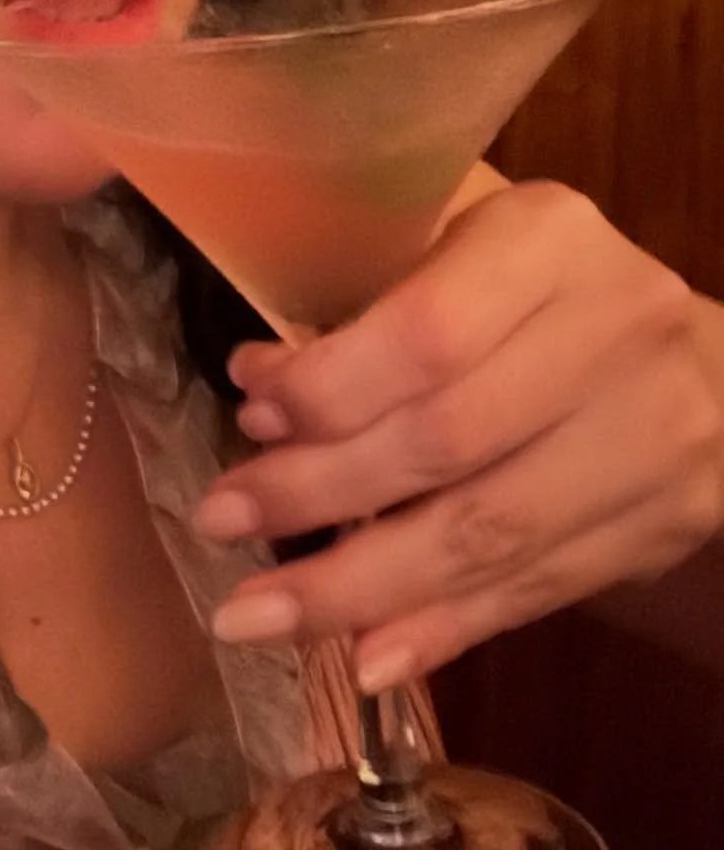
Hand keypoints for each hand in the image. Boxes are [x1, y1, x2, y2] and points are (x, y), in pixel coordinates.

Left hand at [193, 179, 723, 690]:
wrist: (714, 361)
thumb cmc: (546, 287)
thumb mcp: (468, 243)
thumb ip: (377, 304)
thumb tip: (261, 390)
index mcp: (550, 242)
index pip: (429, 333)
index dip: (330, 389)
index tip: (250, 416)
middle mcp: (616, 334)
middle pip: (449, 440)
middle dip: (319, 491)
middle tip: (222, 520)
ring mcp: (652, 439)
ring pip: (489, 533)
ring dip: (360, 587)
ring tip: (258, 614)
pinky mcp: (664, 527)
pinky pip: (537, 590)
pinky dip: (443, 628)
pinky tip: (365, 654)